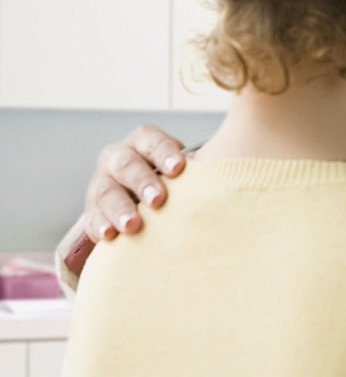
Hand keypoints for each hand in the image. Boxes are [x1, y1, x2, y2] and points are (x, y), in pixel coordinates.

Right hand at [79, 125, 186, 242]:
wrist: (146, 204)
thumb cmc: (175, 182)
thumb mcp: (182, 169)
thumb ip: (197, 166)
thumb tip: (223, 171)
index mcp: (143, 143)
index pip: (151, 141)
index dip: (164, 153)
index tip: (180, 167)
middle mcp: (118, 158)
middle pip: (126, 164)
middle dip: (142, 181)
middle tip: (158, 200)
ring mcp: (101, 183)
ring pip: (106, 191)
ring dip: (120, 208)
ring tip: (133, 225)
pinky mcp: (92, 210)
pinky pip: (91, 217)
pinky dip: (99, 226)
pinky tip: (109, 235)